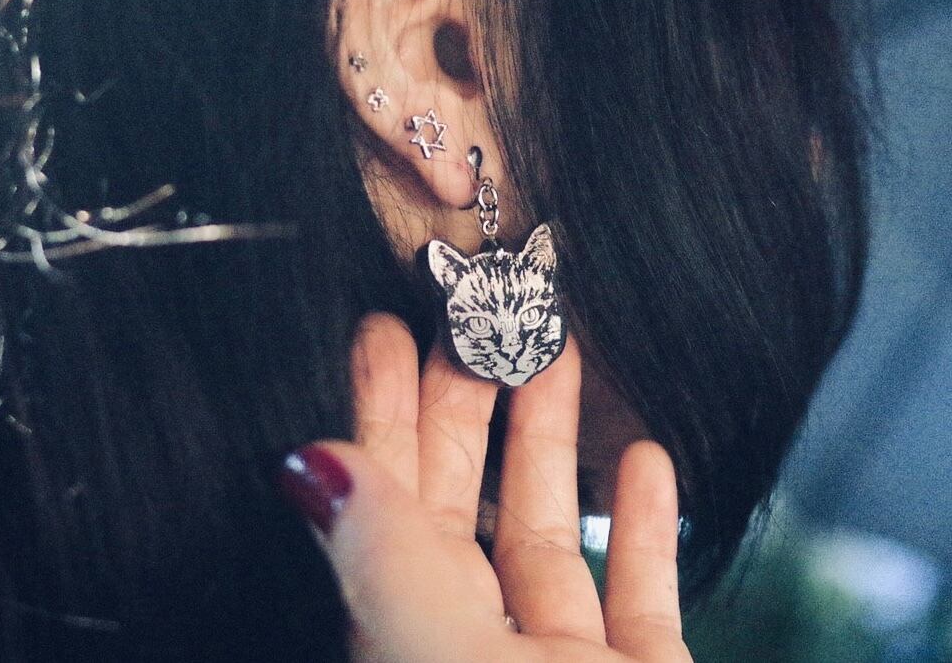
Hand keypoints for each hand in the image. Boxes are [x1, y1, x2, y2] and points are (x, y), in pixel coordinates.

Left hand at [279, 313, 691, 661]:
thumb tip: (306, 464)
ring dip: (553, 444)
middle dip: (468, 405)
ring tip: (557, 357)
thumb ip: (383, 561)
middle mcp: (477, 646)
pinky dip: (643, 527)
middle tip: (476, 320)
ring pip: (548, 536)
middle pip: (463, 504)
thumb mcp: (441, 649)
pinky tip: (646, 458)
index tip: (381, 333)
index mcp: (413, 633)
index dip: (382, 413)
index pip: (386, 504)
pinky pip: (640, 592)